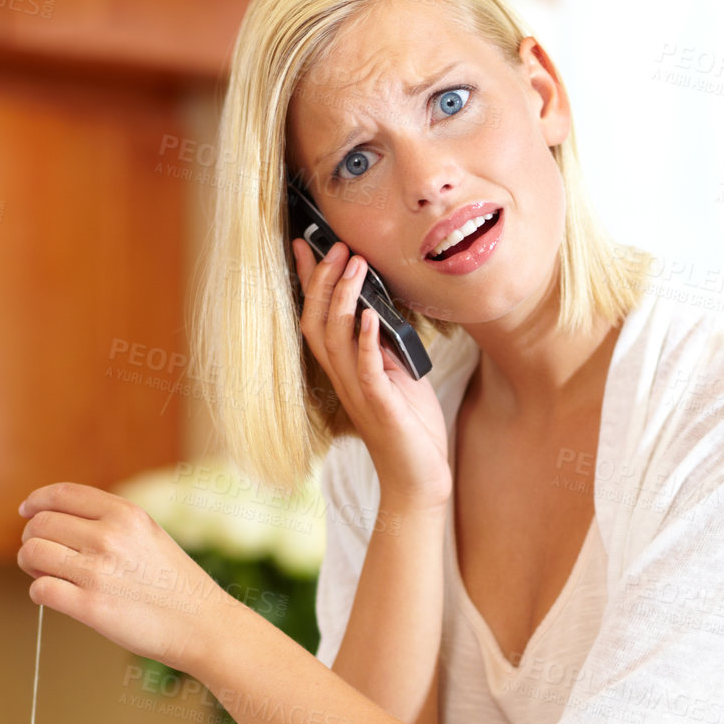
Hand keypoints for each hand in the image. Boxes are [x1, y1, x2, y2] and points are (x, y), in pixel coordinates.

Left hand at [17, 483, 230, 672]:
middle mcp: (109, 537)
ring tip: (46, 574)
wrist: (203, 625)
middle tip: (40, 554)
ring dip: (30, 564)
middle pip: (40, 524)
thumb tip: (59, 520)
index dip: (36, 501)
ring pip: (32, 553)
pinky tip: (54, 596)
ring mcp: (98, 572)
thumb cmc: (176, 584)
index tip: (27, 511)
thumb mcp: (150, 535)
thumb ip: (110, 522)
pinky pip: (40, 589)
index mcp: (126, 514)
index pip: (61, 494)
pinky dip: (40, 592)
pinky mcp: (91, 606)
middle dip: (32, 538)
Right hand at [293, 237, 450, 509]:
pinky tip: (371, 316)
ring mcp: (358, 393)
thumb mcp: (397, 375)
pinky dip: (366, 340)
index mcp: (345, 368)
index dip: (309, 281)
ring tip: (355, 267)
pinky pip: (365, 369)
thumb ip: (384, 345)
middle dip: (323, 281)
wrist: (418, 478)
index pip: (317, 317)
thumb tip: (380, 308)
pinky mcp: (380, 406)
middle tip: (337, 246)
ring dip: (344, 299)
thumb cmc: (409, 428)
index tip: (305, 245)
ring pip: (335, 339)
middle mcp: (343, 378)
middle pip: (317, 322)